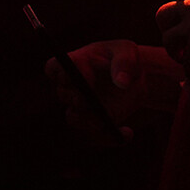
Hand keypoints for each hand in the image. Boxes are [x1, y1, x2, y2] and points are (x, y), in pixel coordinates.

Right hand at [46, 40, 169, 145]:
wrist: (136, 78)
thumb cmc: (126, 58)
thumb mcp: (128, 52)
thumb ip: (124, 63)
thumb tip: (121, 82)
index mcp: (77, 62)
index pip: (54, 67)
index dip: (62, 74)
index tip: (84, 78)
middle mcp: (73, 84)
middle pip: (62, 94)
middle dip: (76, 98)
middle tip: (90, 100)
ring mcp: (82, 104)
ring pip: (73, 117)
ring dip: (89, 121)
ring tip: (110, 118)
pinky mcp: (93, 120)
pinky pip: (93, 133)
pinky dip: (109, 136)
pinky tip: (127, 132)